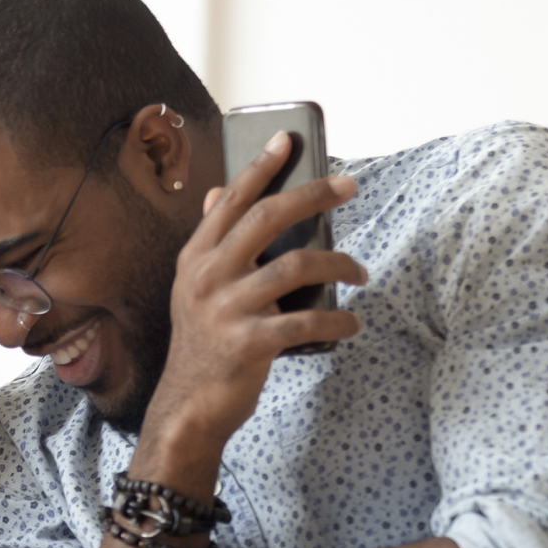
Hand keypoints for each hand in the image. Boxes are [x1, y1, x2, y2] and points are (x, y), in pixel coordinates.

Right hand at [144, 133, 370, 458]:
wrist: (188, 408)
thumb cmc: (204, 345)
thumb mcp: (196, 289)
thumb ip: (211, 244)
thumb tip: (215, 193)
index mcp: (196, 259)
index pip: (230, 200)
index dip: (261, 167)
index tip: (288, 139)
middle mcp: (207, 278)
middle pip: (266, 218)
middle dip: (312, 195)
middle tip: (348, 186)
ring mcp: (227, 310)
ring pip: (295, 265)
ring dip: (339, 263)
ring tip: (359, 271)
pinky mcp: (249, 344)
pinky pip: (307, 321)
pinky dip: (336, 321)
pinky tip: (350, 323)